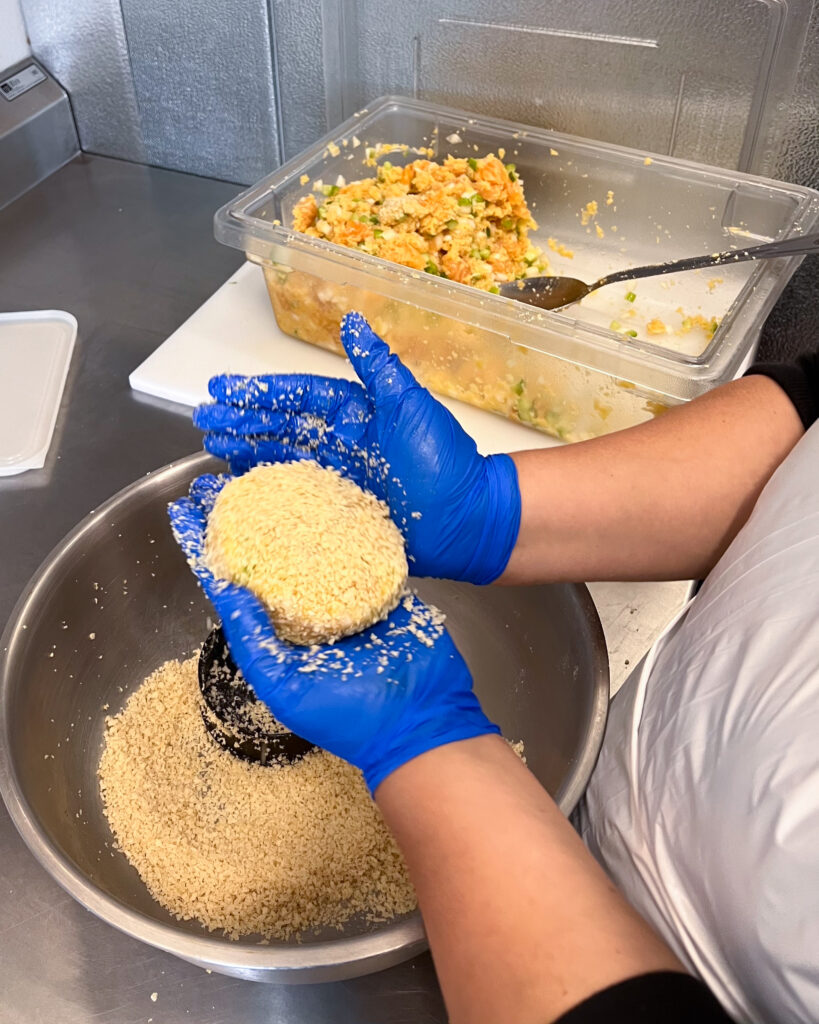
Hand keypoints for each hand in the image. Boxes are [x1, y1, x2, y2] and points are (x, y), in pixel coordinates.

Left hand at [168, 472, 499, 792]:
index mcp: (275, 634)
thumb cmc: (350, 718)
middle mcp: (303, 609)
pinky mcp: (380, 581)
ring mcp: (343, 592)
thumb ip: (253, 641)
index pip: (230, 583)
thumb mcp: (286, 688)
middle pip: (263, 553)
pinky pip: (358, 543)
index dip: (205, 547)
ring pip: (306, 542)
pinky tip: (325, 488)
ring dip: (282, 508)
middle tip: (216, 480)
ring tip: (260, 474)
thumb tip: (226, 589)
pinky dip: (341, 517)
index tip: (184, 512)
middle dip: (237, 517)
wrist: (424, 717)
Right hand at [194, 312, 520, 583]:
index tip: (225, 387)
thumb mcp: (411, 405)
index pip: (299, 397)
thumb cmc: (447, 463)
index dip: (261, 392)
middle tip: (205, 417)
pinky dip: (265, 497)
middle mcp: (343, 446)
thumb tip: (352, 322)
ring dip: (245, 453)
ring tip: (211, 447)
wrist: (469, 521)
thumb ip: (378, 367)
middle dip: (242, 421)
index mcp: (357, 416)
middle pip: (281, 429)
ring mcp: (338, 483)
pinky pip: (294, 503)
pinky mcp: (338, 517)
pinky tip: (239, 493)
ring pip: (281, 463)